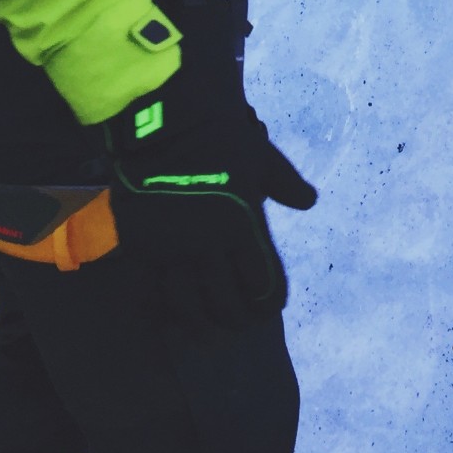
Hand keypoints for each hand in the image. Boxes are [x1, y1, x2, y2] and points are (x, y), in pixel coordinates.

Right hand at [105, 71, 315, 332]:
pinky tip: (176, 312)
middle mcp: (208, 246)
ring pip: (189, 302)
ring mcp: (173, 248)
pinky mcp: (143, 244)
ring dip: (203, 320)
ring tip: (210, 329)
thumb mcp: (263, 158)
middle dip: (238, 317)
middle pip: (226, 299)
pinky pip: (157, 286)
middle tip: (242, 324)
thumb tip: (310, 202)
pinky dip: (170, 304)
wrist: (166, 122)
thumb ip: (286, 185)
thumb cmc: (222, 137)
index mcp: (241, 226)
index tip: (272, 307)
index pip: (261, 278)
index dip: (269, 298)